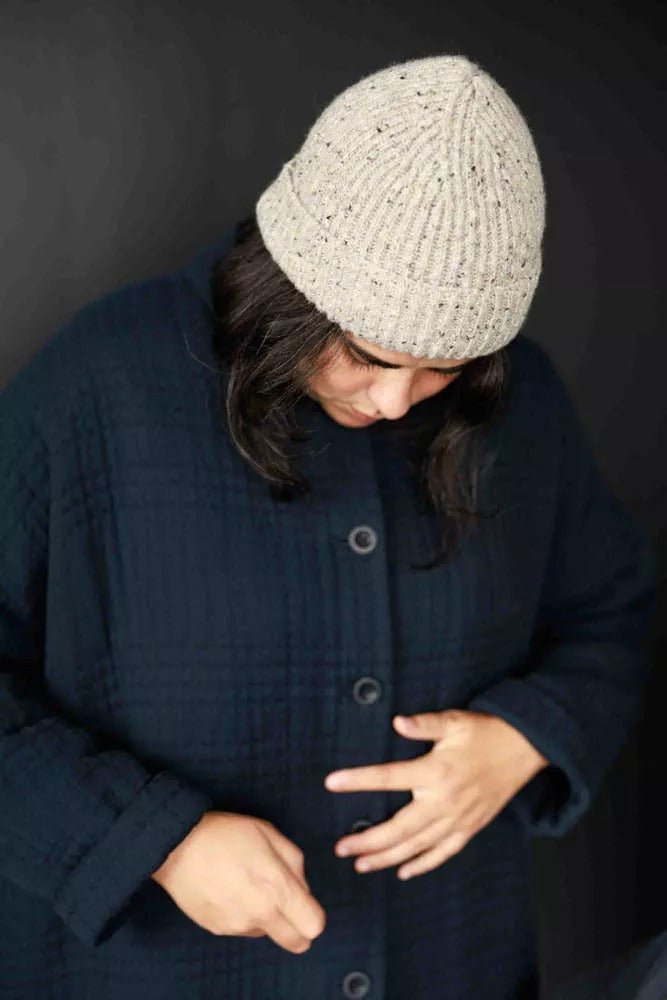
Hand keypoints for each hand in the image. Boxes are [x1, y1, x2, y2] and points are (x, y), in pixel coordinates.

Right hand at [151, 811, 326, 953]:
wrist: (178, 846)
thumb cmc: (226, 834)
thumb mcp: (269, 833)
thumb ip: (294, 862)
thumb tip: (302, 886)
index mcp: (277, 888)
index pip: (314, 925)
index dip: (313, 914)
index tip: (304, 902)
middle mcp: (260, 913)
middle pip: (297, 943)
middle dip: (298, 928)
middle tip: (286, 904)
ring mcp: (238, 925)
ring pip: (268, 933)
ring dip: (268, 917)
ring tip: (249, 886)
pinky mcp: (218, 930)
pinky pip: (244, 929)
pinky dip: (244, 915)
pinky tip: (231, 891)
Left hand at [323, 709, 548, 880]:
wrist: (526, 748)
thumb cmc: (485, 732)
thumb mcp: (454, 721)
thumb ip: (424, 724)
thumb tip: (397, 722)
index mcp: (436, 771)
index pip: (389, 777)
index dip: (359, 780)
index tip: (332, 783)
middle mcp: (445, 801)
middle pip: (399, 827)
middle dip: (367, 840)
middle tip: (340, 847)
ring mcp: (458, 819)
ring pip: (417, 846)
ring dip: (387, 857)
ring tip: (360, 864)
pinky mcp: (470, 828)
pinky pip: (443, 853)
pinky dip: (422, 865)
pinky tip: (403, 872)